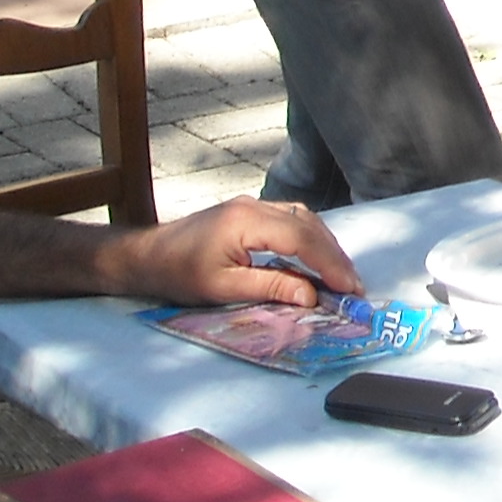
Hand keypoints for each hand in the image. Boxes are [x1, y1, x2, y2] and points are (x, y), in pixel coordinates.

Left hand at [104, 198, 366, 308]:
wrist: (146, 255)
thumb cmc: (178, 274)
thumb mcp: (222, 288)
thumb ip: (270, 288)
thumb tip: (312, 296)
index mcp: (247, 221)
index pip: (302, 239)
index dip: (330, 264)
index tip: (351, 288)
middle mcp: (255, 206)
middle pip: (309, 224)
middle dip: (335, 256)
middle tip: (355, 286)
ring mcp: (252, 204)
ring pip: (304, 218)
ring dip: (326, 245)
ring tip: (341, 275)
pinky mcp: (249, 211)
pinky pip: (291, 218)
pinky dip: (311, 237)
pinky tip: (317, 257)